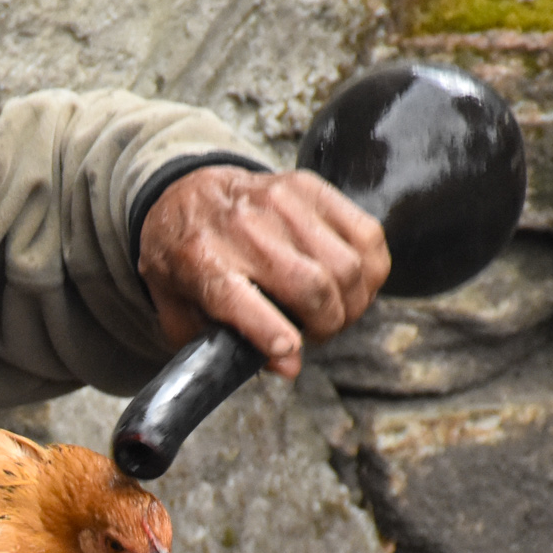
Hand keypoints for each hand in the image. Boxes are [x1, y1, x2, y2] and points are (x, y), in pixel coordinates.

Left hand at [138, 166, 388, 377]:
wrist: (186, 194)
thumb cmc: (185, 262)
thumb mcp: (180, 312)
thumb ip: (224, 345)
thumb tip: (288, 366)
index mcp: (200, 261)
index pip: (238, 299)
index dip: (272, 332)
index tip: (292, 351)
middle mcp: (242, 227)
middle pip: (312, 286)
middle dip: (327, 325)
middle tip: (319, 334)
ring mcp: (280, 201)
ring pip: (347, 265)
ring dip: (353, 302)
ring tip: (336, 311)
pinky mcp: (311, 187)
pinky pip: (367, 234)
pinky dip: (372, 269)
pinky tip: (354, 283)